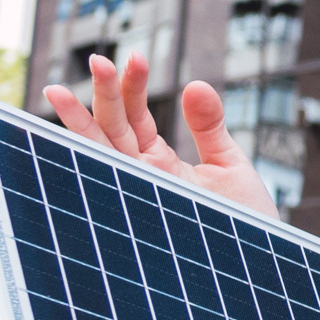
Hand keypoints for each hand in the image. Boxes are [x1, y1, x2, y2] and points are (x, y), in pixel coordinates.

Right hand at [41, 50, 282, 219]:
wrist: (263, 263)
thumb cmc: (246, 221)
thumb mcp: (229, 165)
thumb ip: (210, 126)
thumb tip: (197, 83)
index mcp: (159, 160)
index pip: (134, 116)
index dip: (131, 85)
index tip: (135, 56)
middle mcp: (140, 176)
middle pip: (111, 128)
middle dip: (103, 94)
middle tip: (98, 59)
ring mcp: (138, 194)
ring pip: (100, 153)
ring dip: (79, 123)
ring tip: (56, 91)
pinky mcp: (140, 214)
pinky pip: (107, 186)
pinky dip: (86, 164)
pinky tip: (70, 141)